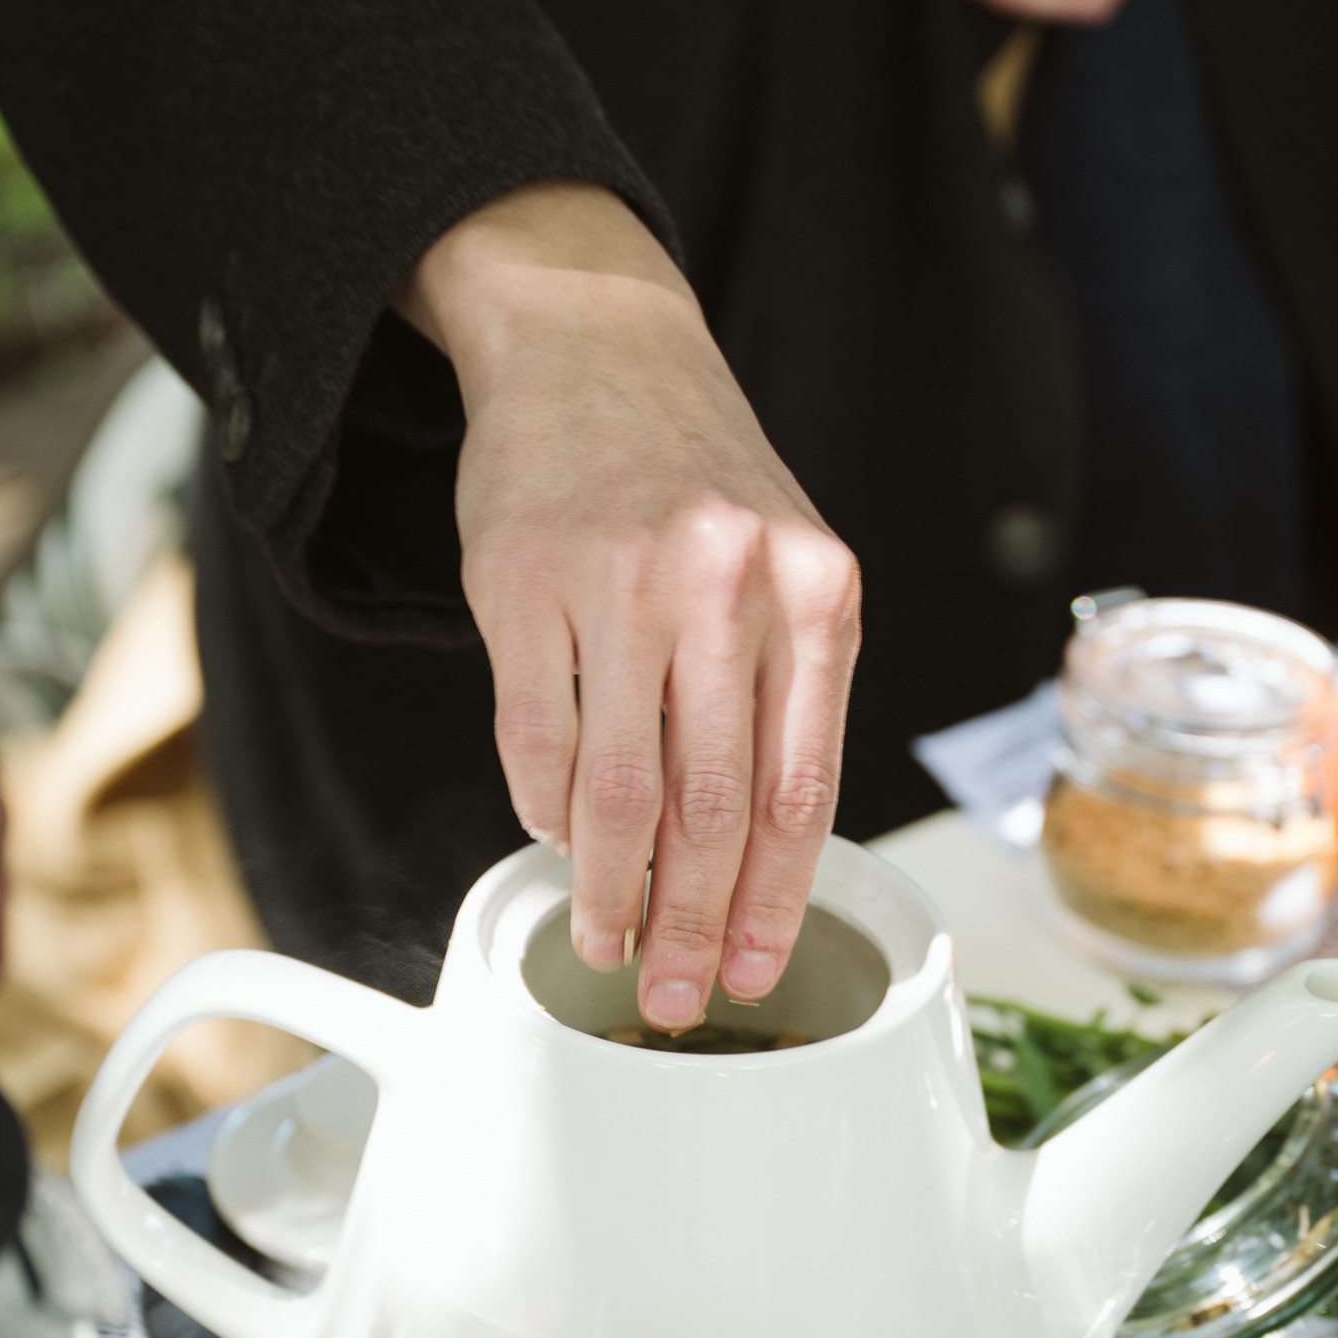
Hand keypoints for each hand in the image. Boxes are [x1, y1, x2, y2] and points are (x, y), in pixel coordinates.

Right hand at [400, 184, 859, 1027]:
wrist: (597, 342)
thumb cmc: (699, 477)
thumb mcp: (785, 565)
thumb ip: (783, 696)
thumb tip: (752, 864)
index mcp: (816, 591)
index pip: (799, 789)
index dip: (772, 901)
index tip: (753, 972)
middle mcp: (726, 584)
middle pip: (709, 807)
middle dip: (690, 924)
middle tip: (676, 995)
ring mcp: (619, 580)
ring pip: (616, 787)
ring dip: (608, 888)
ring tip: (606, 942)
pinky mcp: (522, 578)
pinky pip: (532, 733)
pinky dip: (540, 807)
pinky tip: (551, 840)